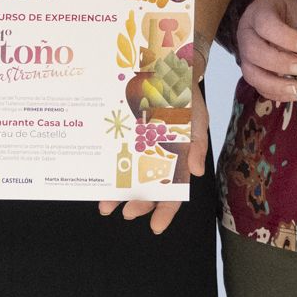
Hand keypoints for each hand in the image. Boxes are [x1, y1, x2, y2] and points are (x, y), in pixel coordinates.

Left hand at [99, 88, 206, 235]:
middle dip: (137, 204)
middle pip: (148, 190)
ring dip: (117, 194)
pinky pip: (116, 157)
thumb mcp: (197, 120)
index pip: (174, 193)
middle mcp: (157, 159)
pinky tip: (98, 178)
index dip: (165, 211)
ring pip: (128, 179)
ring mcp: (139, 150)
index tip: (155, 226)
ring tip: (106, 205)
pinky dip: (108, 170)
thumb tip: (196, 171)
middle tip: (125, 212)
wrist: (167, 69)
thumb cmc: (187, 100)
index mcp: (177, 161)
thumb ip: (196, 146)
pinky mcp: (125, 138)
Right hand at [234, 0, 296, 104]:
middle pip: (253, 51)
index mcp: (258, 13)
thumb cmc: (289, 13)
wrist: (278, 15)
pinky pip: (258, 86)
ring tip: (296, 88)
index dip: (284, 37)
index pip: (265, 24)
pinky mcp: (252, 71)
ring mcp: (246, 55)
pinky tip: (293, 94)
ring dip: (274, 84)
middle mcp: (247, 34)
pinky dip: (275, 93)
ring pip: (251, 73)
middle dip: (278, 62)